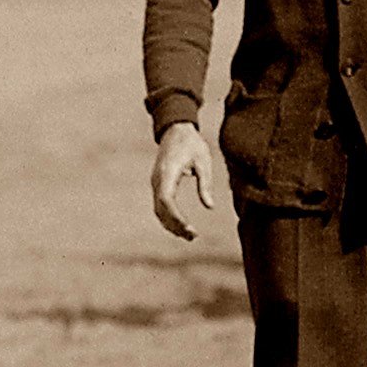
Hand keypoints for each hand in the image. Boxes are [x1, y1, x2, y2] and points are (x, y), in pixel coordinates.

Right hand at [150, 124, 216, 240]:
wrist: (175, 128)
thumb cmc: (192, 143)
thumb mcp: (204, 161)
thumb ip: (205, 184)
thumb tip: (210, 206)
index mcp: (168, 172)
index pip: (167, 200)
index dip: (177, 217)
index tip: (190, 229)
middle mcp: (157, 179)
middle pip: (161, 208)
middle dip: (175, 225)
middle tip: (193, 237)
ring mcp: (156, 181)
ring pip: (158, 209)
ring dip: (171, 224)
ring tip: (188, 236)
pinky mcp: (158, 182)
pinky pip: (160, 204)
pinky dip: (168, 217)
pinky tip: (180, 225)